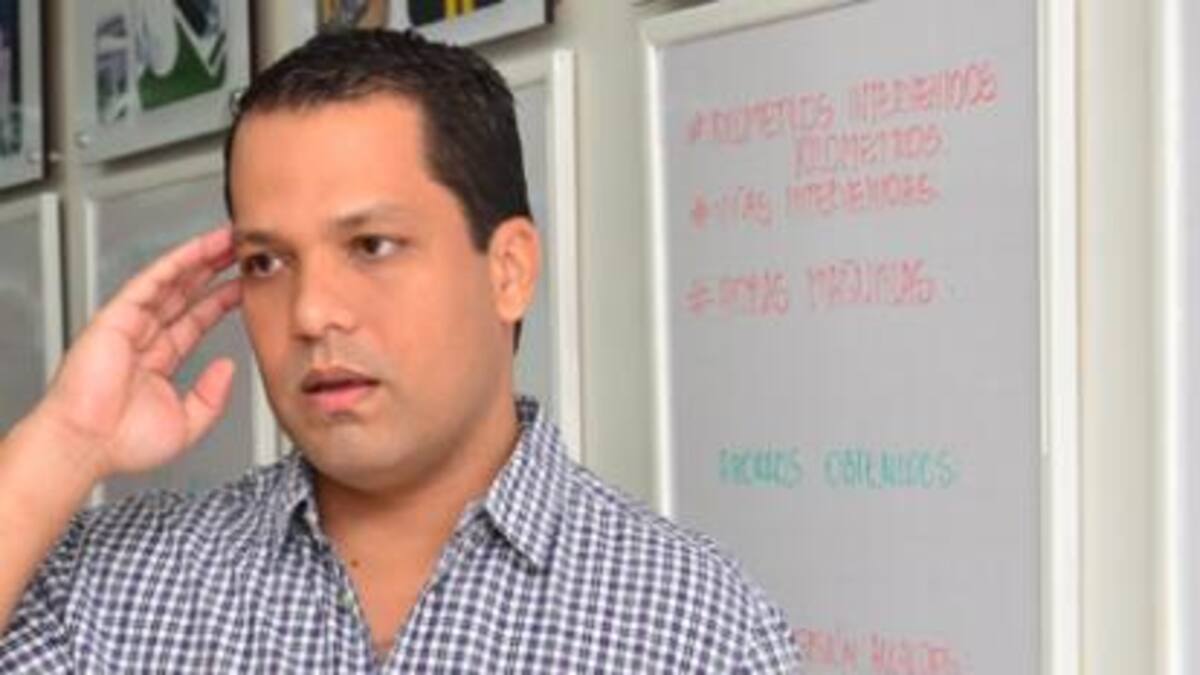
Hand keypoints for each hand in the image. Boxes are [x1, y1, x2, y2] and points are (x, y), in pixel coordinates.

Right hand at [31, 225, 242, 481]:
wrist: (87, 446)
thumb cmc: (123, 443)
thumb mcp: (187, 423)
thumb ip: (211, 396)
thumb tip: (227, 367)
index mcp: (158, 361)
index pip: (196, 321)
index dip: (221, 300)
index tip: (244, 285)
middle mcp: (144, 339)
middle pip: (185, 295)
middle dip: (213, 271)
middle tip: (241, 250)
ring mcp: (130, 325)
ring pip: (171, 282)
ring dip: (200, 258)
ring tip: (227, 240)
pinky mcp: (116, 317)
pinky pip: (150, 282)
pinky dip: (175, 263)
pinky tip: (198, 249)